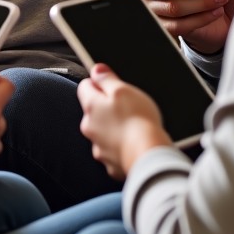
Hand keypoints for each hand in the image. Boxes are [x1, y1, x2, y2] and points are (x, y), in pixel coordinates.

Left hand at [78, 64, 170, 178]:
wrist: (148, 154)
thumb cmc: (138, 120)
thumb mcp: (123, 90)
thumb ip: (106, 79)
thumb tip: (96, 70)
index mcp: (91, 106)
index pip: (85, 86)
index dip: (99, 83)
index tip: (113, 86)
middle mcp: (89, 127)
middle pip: (94, 111)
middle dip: (108, 108)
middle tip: (129, 107)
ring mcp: (98, 147)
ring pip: (103, 132)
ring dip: (114, 128)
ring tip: (134, 127)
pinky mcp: (110, 163)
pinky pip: (113, 150)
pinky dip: (121, 147)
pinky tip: (134, 143)